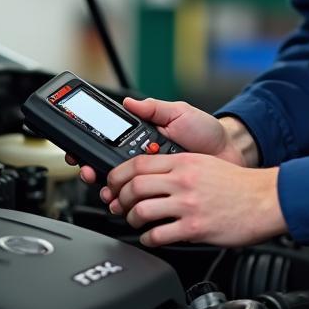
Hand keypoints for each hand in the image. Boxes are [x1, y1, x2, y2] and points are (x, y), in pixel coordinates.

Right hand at [65, 97, 248, 188]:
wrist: (228, 153)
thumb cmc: (205, 132)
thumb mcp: (179, 113)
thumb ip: (154, 109)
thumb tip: (129, 102)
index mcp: (143, 138)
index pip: (109, 143)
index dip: (91, 149)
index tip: (79, 152)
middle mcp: (145, 160)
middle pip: (109, 169)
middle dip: (94, 172)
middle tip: (92, 174)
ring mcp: (153, 179)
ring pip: (122, 189)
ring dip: (110, 191)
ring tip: (110, 192)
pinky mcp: (163, 196)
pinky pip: (143, 204)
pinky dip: (132, 206)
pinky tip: (128, 206)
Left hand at [105, 153, 285, 247]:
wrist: (264, 199)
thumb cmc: (237, 184)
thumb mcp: (204, 164)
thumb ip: (177, 166)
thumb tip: (151, 175)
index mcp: (183, 161)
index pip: (138, 163)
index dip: (118, 175)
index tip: (113, 183)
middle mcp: (182, 180)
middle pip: (134, 186)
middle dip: (119, 199)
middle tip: (119, 205)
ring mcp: (187, 204)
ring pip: (141, 210)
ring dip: (131, 220)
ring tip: (135, 223)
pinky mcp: (194, 227)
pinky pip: (159, 235)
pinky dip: (148, 239)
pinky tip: (151, 238)